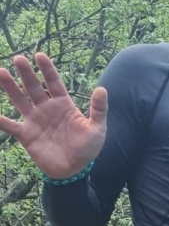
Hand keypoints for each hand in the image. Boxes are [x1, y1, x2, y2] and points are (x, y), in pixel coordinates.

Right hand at [0, 53, 106, 177]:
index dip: (47, 69)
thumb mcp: (97, 128)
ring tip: (0, 72)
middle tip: (18, 58)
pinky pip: (10, 126)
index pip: (54, 82)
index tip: (39, 55)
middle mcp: (46, 108)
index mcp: (63, 104)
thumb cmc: (87, 148)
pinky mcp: (26, 135)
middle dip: (26, 73)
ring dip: (10, 87)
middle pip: (34, 87)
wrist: (74, 170)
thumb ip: (98, 109)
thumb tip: (102, 89)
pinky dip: (1, 120)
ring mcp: (34, 120)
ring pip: (19, 100)